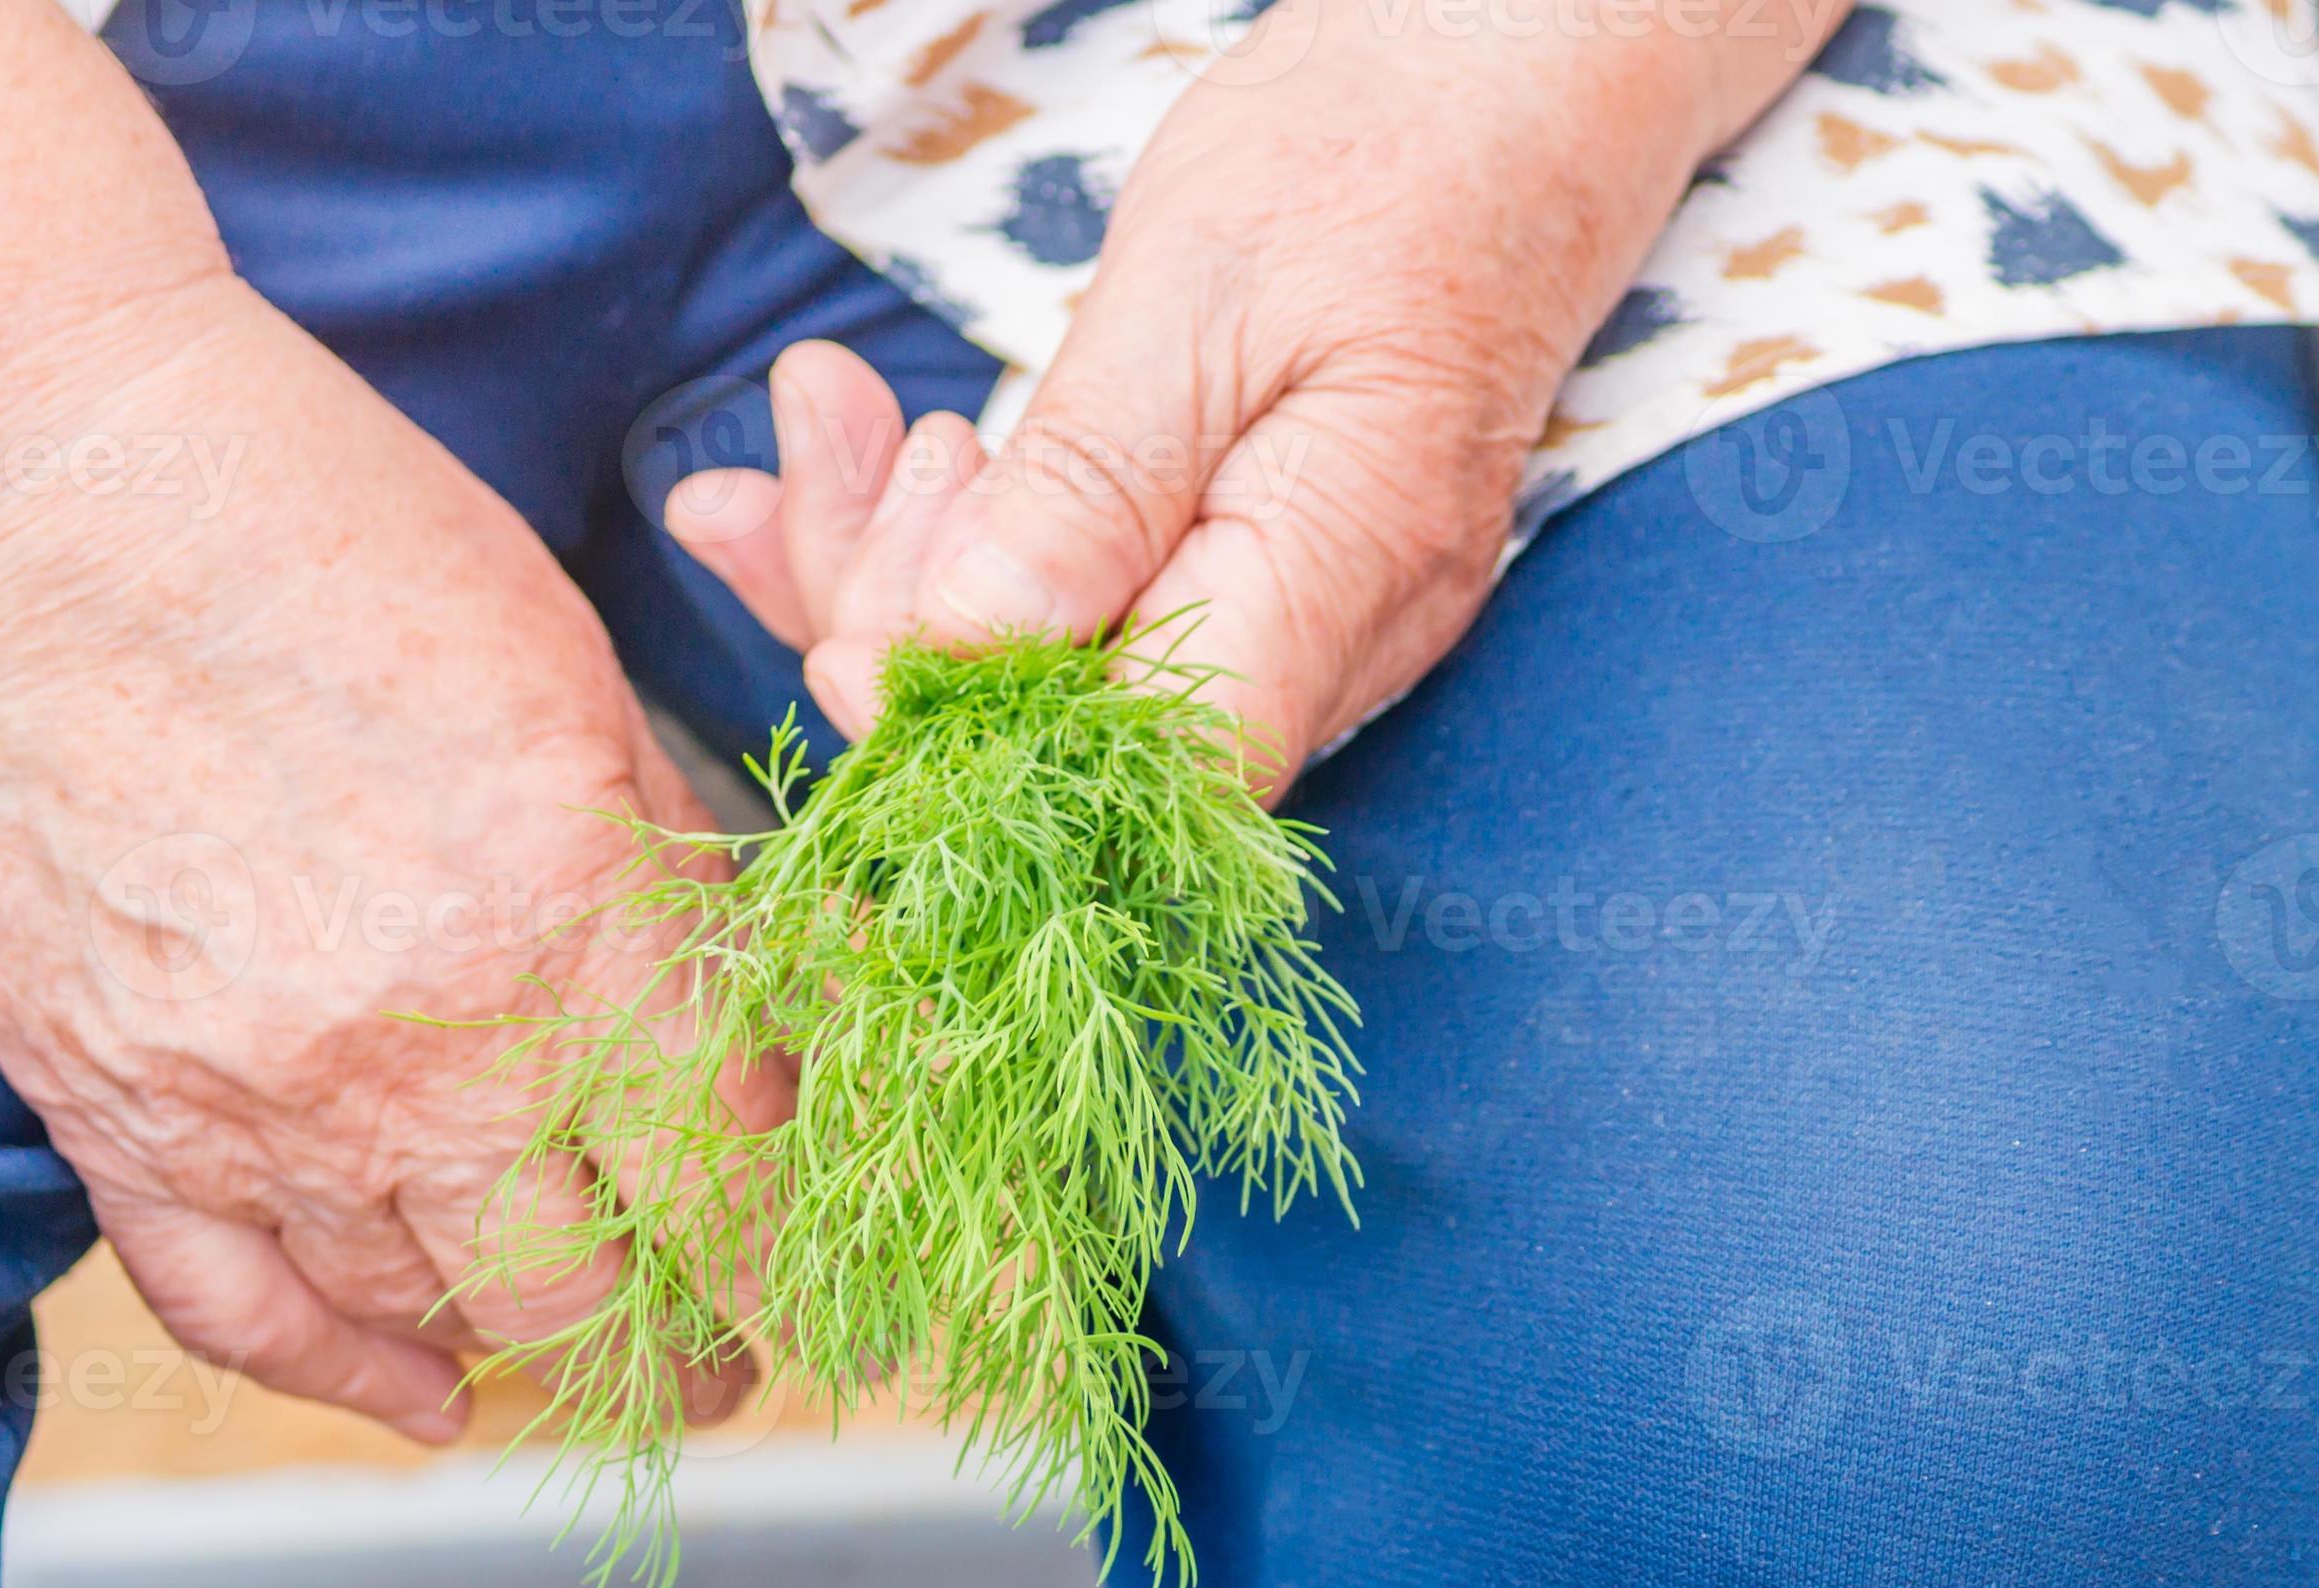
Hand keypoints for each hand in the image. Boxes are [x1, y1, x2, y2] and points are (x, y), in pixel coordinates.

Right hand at [0, 284, 774, 1440]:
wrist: (46, 493)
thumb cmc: (326, 533)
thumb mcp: (574, 672)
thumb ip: (665, 871)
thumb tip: (743, 1018)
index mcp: (570, 913)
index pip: (724, 1164)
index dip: (779, 1244)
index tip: (799, 1266)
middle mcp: (424, 1042)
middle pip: (591, 1290)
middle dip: (685, 1350)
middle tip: (721, 1361)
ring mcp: (256, 1099)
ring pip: (432, 1312)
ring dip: (532, 1350)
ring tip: (590, 1350)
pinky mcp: (115, 1111)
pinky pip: (239, 1313)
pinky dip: (346, 1377)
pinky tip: (428, 1399)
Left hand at [670, 0, 1833, 797]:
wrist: (1513, 87)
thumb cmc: (1375, 152)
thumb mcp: (1196, 290)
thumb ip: (1089, 487)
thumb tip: (968, 656)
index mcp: (1343, 568)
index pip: (1150, 767)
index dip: (981, 754)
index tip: (845, 651)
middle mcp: (1341, 641)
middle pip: (1084, 743)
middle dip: (903, 628)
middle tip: (805, 460)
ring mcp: (1306, 625)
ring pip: (1067, 677)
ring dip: (903, 574)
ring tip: (814, 419)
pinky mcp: (1255, 585)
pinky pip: (1090, 614)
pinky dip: (957, 552)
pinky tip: (849, 467)